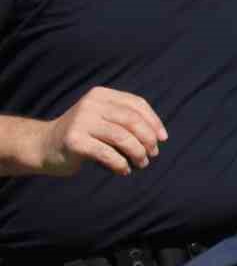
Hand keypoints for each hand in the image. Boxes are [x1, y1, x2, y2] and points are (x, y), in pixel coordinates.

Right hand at [32, 88, 168, 176]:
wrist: (45, 145)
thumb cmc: (84, 134)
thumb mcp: (104, 119)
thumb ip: (126, 120)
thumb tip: (160, 136)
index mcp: (101, 95)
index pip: (137, 104)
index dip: (154, 122)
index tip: (163, 139)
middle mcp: (91, 104)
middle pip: (132, 120)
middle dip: (148, 140)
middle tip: (152, 154)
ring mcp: (81, 121)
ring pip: (123, 137)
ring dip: (138, 153)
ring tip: (141, 164)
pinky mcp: (75, 141)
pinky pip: (108, 154)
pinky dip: (121, 164)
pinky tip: (123, 170)